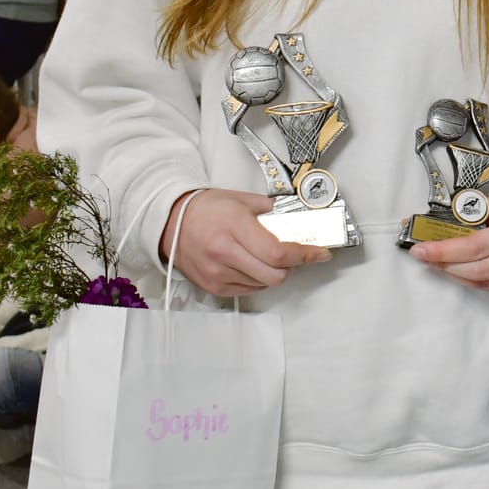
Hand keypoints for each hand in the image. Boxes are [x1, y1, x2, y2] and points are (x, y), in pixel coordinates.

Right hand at [157, 188, 328, 296]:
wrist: (168, 223)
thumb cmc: (203, 209)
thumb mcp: (238, 199)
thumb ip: (268, 209)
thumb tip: (292, 219)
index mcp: (234, 227)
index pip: (278, 252)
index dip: (305, 255)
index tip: (320, 253)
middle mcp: (225, 253)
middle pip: (275, 275)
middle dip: (292, 266)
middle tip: (293, 253)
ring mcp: (218, 273)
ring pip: (264, 284)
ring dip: (273, 272)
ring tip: (265, 256)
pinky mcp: (213, 287)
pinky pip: (248, 289)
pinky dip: (257, 279)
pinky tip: (250, 264)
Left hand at [409, 196, 488, 292]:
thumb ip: (465, 215)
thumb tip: (427, 224)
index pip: (476, 246)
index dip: (444, 251)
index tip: (420, 249)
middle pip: (477, 270)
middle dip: (444, 265)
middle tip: (423, 257)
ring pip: (481, 283)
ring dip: (453, 274)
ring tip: (436, 263)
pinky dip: (468, 280)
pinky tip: (455, 270)